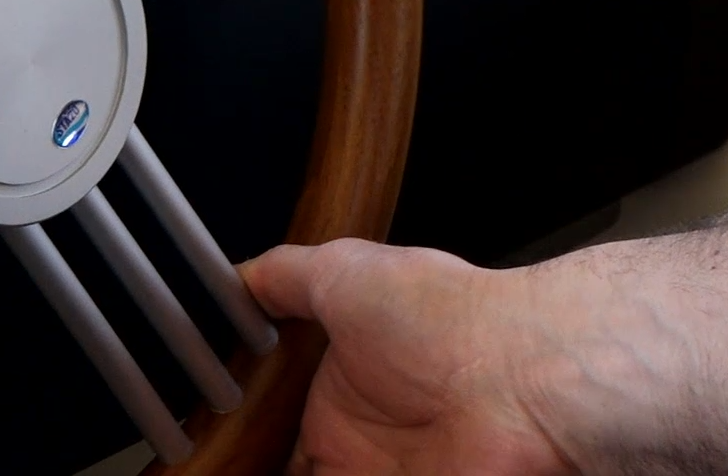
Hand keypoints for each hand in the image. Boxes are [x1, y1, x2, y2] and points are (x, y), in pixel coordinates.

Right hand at [241, 239, 578, 475]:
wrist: (522, 375)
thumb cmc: (444, 317)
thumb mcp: (344, 271)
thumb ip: (286, 275)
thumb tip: (240, 274)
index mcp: (343, 385)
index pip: (276, 425)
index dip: (240, 436)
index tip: (205, 444)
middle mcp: (361, 442)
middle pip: (291, 466)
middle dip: (250, 467)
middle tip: (213, 470)